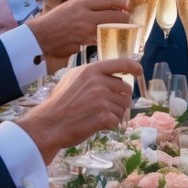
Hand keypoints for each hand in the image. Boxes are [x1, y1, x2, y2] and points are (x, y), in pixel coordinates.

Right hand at [20, 59, 140, 160]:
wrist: (49, 124)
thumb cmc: (59, 103)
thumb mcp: (71, 78)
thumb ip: (91, 74)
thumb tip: (111, 75)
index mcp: (91, 70)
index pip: (120, 63)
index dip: (133, 66)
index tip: (139, 71)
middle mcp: (98, 82)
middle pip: (125, 89)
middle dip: (120, 99)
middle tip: (107, 107)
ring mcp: (101, 99)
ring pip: (123, 106)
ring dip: (115, 114)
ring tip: (98, 116)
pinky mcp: (103, 116)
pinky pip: (117, 120)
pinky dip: (110, 125)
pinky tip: (98, 125)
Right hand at [29, 0, 128, 58]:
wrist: (41, 36)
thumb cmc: (56, 20)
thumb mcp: (72, 5)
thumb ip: (89, 5)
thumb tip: (108, 5)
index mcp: (83, 2)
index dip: (123, 1)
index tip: (129, 3)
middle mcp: (86, 14)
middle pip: (115, 14)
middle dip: (125, 17)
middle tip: (129, 18)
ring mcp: (86, 29)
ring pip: (111, 27)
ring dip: (120, 29)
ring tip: (124, 28)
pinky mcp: (85, 42)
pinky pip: (102, 39)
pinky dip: (108, 38)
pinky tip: (111, 38)